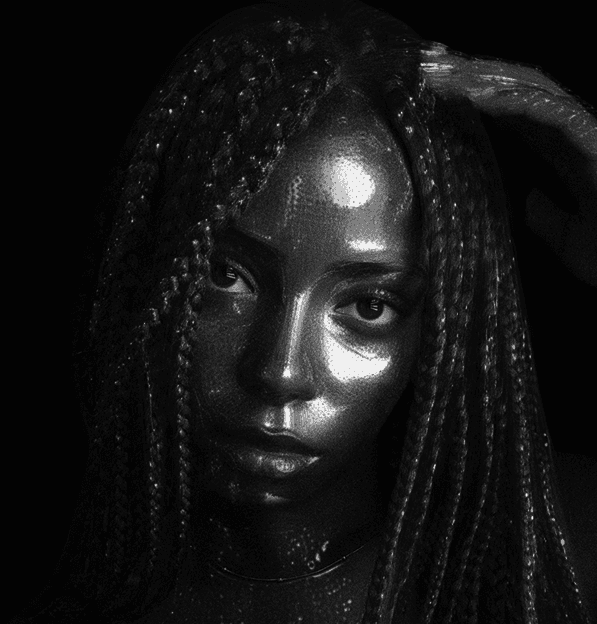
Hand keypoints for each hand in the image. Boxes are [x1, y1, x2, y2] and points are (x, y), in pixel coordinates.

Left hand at [421, 44, 596, 285]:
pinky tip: (476, 96)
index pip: (517, 112)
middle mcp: (574, 132)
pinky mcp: (594, 139)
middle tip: (431, 69)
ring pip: (531, 89)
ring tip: (443, 76)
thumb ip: (548, 217)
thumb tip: (529, 200)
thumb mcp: (570, 238)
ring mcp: (586, 131)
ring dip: (484, 80)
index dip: (479, 98)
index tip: (440, 92)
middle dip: (474, 76)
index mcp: (566, 150)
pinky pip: (549, 110)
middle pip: (519, 91)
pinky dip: (511, 100)